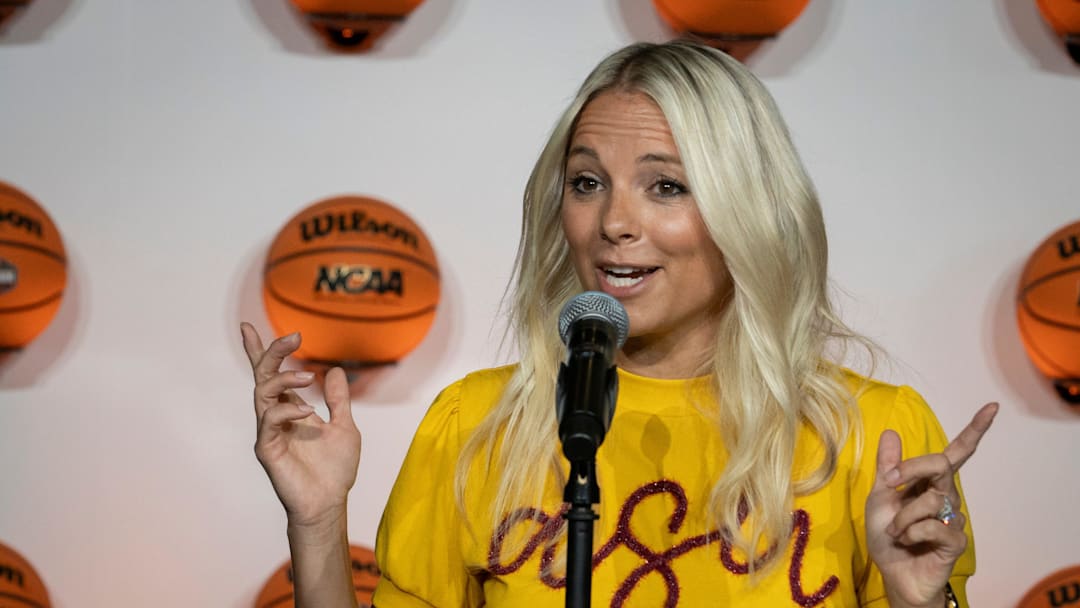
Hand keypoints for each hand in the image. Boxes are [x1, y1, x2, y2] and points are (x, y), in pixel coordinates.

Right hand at [241, 323, 361, 528]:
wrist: (330, 503)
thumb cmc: (334, 470)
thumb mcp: (344, 427)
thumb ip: (338, 400)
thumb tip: (333, 369)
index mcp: (290, 409)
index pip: (271, 375)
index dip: (260, 352)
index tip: (248, 326)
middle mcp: (275, 417)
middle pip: (262, 376)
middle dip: (272, 353)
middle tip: (294, 337)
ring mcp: (269, 432)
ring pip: (262, 393)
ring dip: (284, 378)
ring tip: (308, 377)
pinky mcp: (267, 449)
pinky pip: (269, 421)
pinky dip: (287, 410)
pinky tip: (307, 412)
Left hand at [865, 402, 997, 607]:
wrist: (892, 573)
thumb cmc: (888, 536)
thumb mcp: (880, 496)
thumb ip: (888, 467)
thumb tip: (892, 432)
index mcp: (931, 482)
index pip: (957, 452)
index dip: (974, 430)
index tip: (992, 407)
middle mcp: (947, 495)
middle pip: (940, 465)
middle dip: (910, 470)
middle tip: (890, 484)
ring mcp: (954, 518)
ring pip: (929, 499)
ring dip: (902, 516)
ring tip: (897, 532)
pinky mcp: (955, 540)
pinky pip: (933, 525)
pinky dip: (911, 532)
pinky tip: (909, 542)